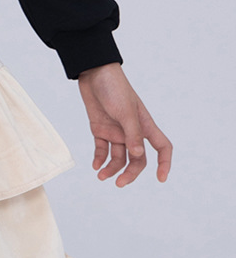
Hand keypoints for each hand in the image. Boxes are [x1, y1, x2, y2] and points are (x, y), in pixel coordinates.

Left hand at [77, 63, 171, 186]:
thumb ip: (132, 134)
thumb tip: (139, 156)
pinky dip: (99, 159)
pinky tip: (95, 166)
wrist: (93, 74)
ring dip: (111, 168)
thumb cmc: (114, 88)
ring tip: (101, 176)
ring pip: (118, 157)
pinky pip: (102, 149)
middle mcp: (132, 131)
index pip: (161, 147)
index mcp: (145, 125)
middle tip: (119, 183)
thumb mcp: (124, 112)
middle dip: (130, 172)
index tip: (160, 179)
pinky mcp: (100, 129)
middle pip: (137, 159)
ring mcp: (116, 131)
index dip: (164, 163)